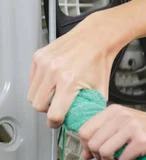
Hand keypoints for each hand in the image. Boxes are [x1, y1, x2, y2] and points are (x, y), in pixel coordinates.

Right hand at [28, 12, 124, 127]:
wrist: (97, 37)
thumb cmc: (100, 60)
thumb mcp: (100, 89)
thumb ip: (91, 108)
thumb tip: (84, 122)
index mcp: (69, 81)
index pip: (53, 114)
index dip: (56, 122)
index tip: (58, 122)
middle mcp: (54, 71)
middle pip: (38, 105)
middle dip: (48, 109)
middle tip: (57, 106)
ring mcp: (44, 63)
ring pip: (32, 93)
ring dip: (42, 97)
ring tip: (56, 93)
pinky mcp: (39, 56)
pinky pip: (32, 79)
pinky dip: (40, 84)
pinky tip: (53, 81)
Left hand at [79, 104, 145, 159]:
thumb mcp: (126, 126)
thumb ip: (104, 135)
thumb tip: (85, 152)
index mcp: (115, 110)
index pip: (84, 130)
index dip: (87, 146)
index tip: (95, 152)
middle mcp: (122, 116)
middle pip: (92, 143)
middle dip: (99, 157)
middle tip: (112, 159)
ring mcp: (132, 127)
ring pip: (103, 152)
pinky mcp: (141, 140)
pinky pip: (122, 159)